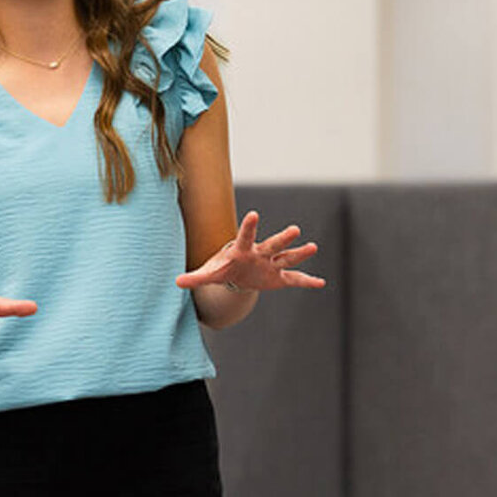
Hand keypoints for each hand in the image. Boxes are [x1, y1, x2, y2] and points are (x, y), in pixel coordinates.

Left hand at [175, 211, 325, 291]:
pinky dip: (307, 281)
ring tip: (312, 246)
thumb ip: (195, 277)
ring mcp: (271, 264)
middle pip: (272, 244)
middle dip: (282, 239)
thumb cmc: (222, 268)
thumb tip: (176, 282)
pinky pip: (295, 279)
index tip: (254, 214)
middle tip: (295, 230)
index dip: (249, 226)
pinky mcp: (278, 277)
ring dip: (299, 254)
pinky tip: (321, 283)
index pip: (245, 236)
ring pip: (287, 258)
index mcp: (242, 250)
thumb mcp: (208, 274)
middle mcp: (260, 254)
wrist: (235, 276)